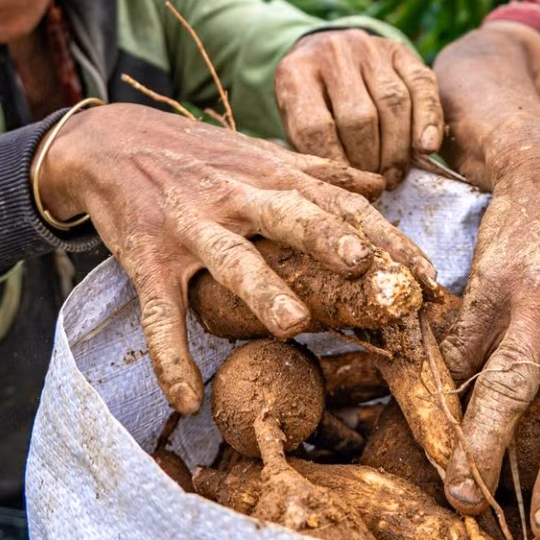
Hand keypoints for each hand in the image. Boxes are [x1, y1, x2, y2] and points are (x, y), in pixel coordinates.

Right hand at [39, 103, 433, 413]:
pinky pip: (159, 312)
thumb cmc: (198, 155)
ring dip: (262, 290)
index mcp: (273, 175)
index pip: (341, 205)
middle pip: (292, 216)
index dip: (387, 239)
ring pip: (231, 259)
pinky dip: (169, 356)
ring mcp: (192, 226)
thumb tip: (379, 183)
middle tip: (368, 269)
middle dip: (331, 240)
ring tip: (293, 325)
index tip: (429, 277)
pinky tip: (187, 397)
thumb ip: (318, 170)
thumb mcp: (259, 153)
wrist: (110, 142)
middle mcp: (238, 197)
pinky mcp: (148, 257)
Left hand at [275, 30, 442, 186]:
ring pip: (393, 103)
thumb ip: (311, 148)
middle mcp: (332, 52)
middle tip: (376, 184)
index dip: (336, 165)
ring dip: (397, 149)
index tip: (349, 187)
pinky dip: (428, 120)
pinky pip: (421, 85)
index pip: (315, 127)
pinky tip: (426, 148)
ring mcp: (367, 47)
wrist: (323, 52)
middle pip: (358, 117)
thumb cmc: (310, 101)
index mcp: (295, 72)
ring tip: (394, 174)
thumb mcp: (294, 120)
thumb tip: (344, 187)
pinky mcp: (399, 49)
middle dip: (370, 160)